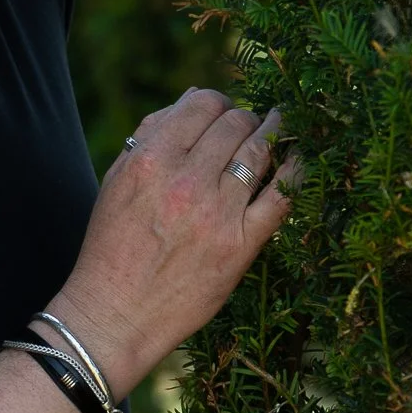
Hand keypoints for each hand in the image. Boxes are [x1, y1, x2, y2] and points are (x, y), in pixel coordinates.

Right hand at [48, 89, 295, 389]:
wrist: (115, 314)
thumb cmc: (112, 247)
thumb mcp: (117, 182)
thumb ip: (149, 137)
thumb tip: (189, 98)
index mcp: (150, 160)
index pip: (202, 104)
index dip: (218, 101)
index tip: (224, 111)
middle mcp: (185, 181)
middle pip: (235, 123)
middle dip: (246, 118)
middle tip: (251, 125)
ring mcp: (216, 213)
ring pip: (259, 151)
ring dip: (273, 134)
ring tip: (279, 129)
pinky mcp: (240, 246)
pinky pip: (281, 197)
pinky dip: (294, 172)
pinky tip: (299, 160)